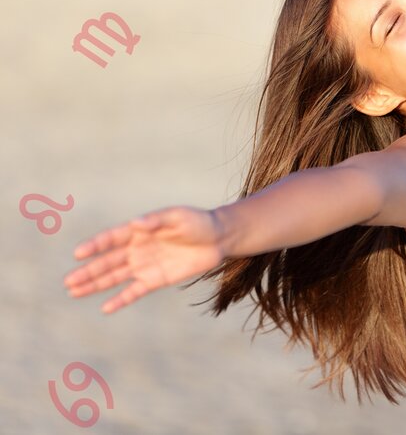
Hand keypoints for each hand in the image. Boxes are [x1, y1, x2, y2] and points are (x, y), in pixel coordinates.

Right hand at [64, 206, 225, 313]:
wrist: (218, 238)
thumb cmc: (197, 222)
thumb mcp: (178, 217)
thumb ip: (156, 221)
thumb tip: (136, 223)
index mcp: (139, 231)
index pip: (111, 239)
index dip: (95, 245)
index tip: (79, 253)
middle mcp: (137, 249)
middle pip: (108, 262)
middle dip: (88, 271)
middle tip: (68, 282)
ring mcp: (145, 265)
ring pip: (115, 277)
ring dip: (95, 285)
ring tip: (74, 292)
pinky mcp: (156, 279)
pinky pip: (134, 291)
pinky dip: (120, 299)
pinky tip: (105, 308)